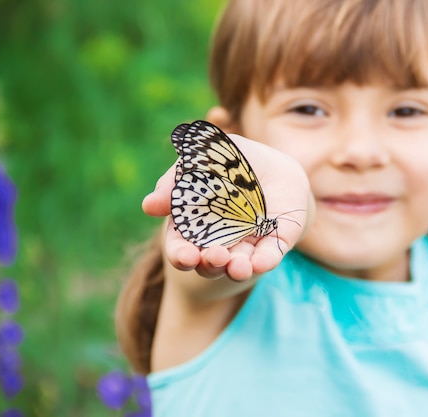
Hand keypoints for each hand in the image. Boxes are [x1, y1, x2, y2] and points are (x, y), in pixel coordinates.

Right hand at [142, 133, 311, 280]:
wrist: (278, 165)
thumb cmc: (234, 161)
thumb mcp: (205, 158)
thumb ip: (177, 179)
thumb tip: (149, 206)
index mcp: (195, 224)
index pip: (181, 247)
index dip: (180, 254)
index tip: (185, 256)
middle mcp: (219, 241)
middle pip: (208, 263)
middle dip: (208, 264)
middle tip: (214, 257)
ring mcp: (247, 246)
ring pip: (237, 266)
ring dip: (235, 269)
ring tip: (237, 266)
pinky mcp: (273, 245)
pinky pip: (268, 257)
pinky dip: (263, 262)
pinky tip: (259, 263)